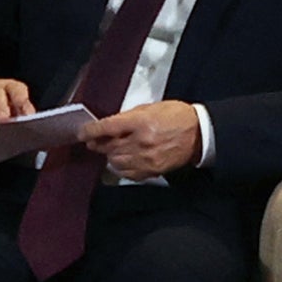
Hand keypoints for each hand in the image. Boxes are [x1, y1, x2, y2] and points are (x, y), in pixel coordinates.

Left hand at [82, 101, 200, 178]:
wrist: (199, 134)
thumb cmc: (177, 117)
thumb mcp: (150, 108)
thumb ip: (128, 117)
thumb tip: (109, 125)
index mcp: (141, 122)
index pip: (107, 128)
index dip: (91, 131)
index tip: (83, 133)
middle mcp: (142, 142)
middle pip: (109, 147)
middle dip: (99, 144)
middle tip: (94, 141)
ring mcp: (147, 158)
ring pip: (115, 161)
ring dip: (110, 155)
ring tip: (111, 149)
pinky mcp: (152, 170)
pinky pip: (128, 173)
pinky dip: (121, 167)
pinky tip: (123, 160)